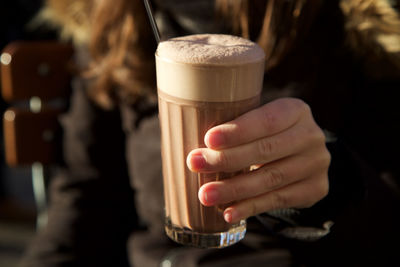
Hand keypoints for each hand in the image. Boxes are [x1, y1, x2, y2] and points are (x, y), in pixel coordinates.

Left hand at [186, 98, 330, 223]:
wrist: (303, 156)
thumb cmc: (268, 135)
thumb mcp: (260, 121)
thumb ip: (236, 125)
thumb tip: (193, 138)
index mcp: (296, 111)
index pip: (266, 120)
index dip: (237, 131)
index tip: (208, 140)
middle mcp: (311, 136)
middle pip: (265, 150)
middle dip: (226, 159)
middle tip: (195, 164)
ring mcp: (316, 164)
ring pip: (270, 179)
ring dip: (234, 189)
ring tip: (206, 195)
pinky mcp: (315, 189)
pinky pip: (278, 200)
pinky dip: (250, 207)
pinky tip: (229, 212)